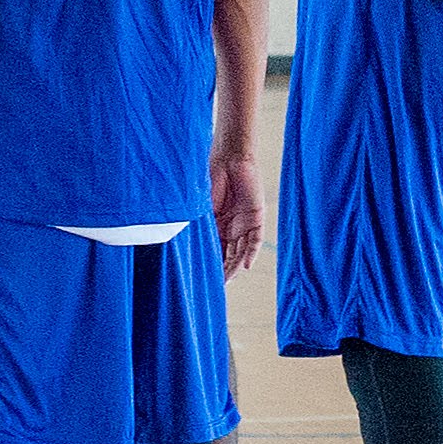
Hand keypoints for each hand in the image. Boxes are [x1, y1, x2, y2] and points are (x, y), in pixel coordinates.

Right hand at [210, 145, 262, 276]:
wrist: (229, 158)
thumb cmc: (210, 177)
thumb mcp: (202, 207)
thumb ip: (200, 226)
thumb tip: (186, 247)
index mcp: (217, 224)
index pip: (214, 249)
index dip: (210, 263)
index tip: (202, 279)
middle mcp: (231, 226)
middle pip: (228, 254)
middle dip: (222, 269)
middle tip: (215, 285)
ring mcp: (244, 223)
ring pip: (241, 251)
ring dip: (234, 265)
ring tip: (227, 280)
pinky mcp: (256, 218)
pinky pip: (254, 241)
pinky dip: (249, 254)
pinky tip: (243, 266)